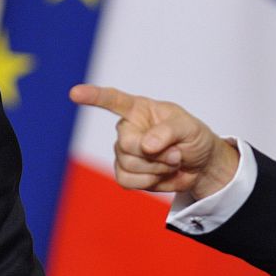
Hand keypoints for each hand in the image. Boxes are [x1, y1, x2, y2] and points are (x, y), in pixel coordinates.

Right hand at [70, 84, 239, 200]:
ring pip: (128, 165)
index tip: (75, 93)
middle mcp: (127, 129)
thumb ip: (168, 132)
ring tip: (171, 163)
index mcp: (139, 109)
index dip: (93, 96)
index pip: (113, 100)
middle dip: (155, 155)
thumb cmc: (193, 137)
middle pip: (126, 145)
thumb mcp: (188, 127)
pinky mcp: (126, 173)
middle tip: (176, 154)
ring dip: (157, 169)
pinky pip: (127, 181)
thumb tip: (145, 145)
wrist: (200, 165)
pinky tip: (160, 175)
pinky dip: (149, 181)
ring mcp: (124, 152)